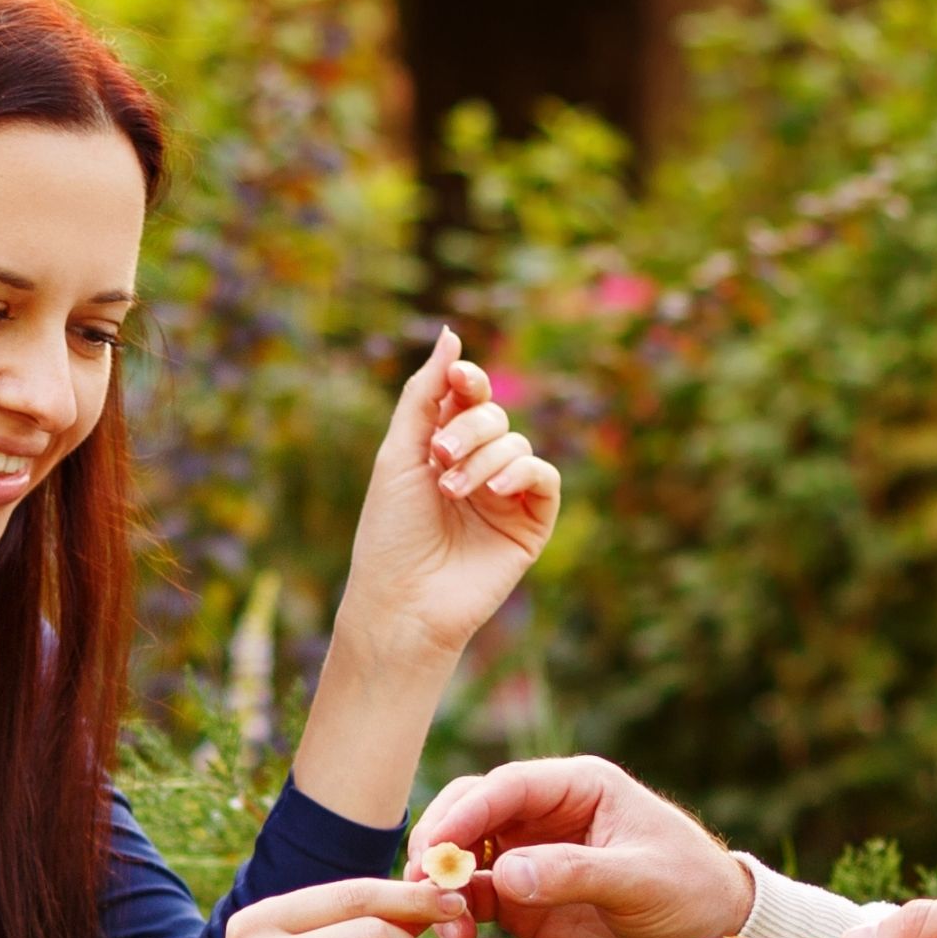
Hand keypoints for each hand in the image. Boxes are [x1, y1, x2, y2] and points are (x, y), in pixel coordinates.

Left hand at [334, 327, 560, 670]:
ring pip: (518, 443)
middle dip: (470, 428)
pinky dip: (523, 472)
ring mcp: (506, 496)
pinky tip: (495, 490)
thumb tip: (451, 334)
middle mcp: (477, 467)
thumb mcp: (399, 453)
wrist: (403, 602)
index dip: (468, 383)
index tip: (459, 383)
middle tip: (440, 457)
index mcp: (442, 448)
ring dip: (485, 458)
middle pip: (494, 417)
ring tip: (453, 490)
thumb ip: (425, 394)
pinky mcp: (531, 524)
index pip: (467, 398)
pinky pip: (545, 477)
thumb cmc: (390, 534)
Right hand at [413, 754, 748, 937]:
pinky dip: (455, 915)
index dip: (465, 812)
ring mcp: (530, 857)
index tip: (437, 848)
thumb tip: (504, 875)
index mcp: (578, 787)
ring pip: (462, 857)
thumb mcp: (642, 879)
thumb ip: (574, 873)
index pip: (507, 786)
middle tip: (422, 885)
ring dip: (441, 886)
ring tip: (444, 926)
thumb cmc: (692, 894)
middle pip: (470, 813)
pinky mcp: (523, 901)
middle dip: (439, 845)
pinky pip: (473, 899)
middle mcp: (545, 815)